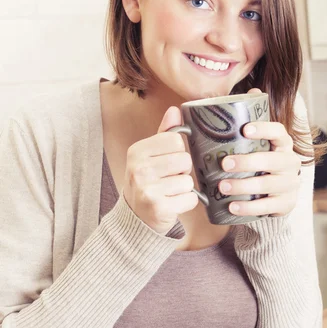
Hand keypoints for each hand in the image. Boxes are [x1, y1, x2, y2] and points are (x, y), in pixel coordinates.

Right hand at [123, 107, 197, 233]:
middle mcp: (140, 169)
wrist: (135, 217)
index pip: (176, 140)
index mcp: (137, 151)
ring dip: (183, 189)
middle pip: (185, 160)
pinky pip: (190, 198)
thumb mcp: (150, 156)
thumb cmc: (147, 182)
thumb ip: (164, 134)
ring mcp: (148, 189)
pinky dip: (186, 203)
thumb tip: (175, 110)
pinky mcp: (159, 207)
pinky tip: (172, 204)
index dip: (178, 153)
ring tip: (169, 193)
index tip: (166, 163)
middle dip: (182, 171)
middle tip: (168, 180)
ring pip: (188, 181)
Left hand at [218, 88, 301, 217]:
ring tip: (222, 187)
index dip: (264, 129)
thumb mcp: (257, 144)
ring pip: (268, 185)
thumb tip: (252, 90)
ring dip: (243, 186)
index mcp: (283, 143)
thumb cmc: (261, 163)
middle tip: (224, 164)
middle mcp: (290, 162)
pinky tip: (232, 206)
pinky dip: (248, 208)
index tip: (244, 129)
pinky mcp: (285, 204)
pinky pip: (267, 208)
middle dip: (247, 162)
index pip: (278, 132)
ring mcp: (289, 184)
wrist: (277, 195)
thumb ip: (251, 120)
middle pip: (271, 161)